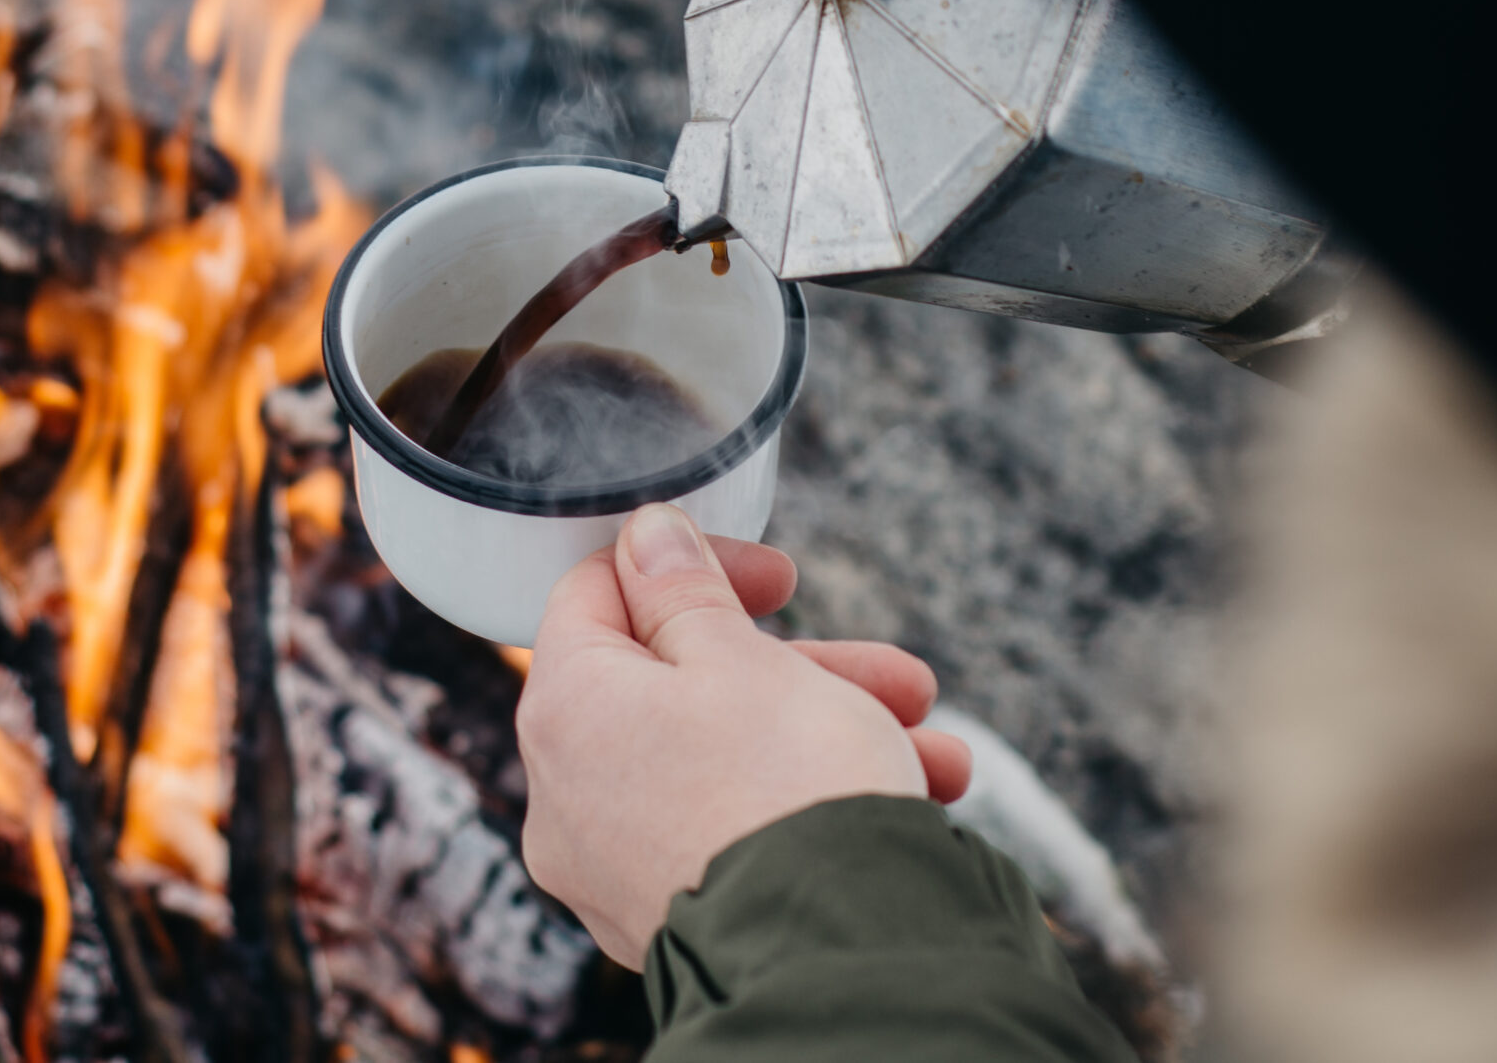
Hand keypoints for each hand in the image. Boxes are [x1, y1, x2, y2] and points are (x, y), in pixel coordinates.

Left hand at [516, 502, 972, 967]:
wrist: (842, 960)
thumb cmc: (789, 792)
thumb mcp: (745, 660)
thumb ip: (687, 591)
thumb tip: (647, 536)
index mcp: (565, 709)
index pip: (597, 595)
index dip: (689, 566)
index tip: (775, 576)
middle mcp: (567, 796)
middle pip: (679, 687)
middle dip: (802, 670)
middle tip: (889, 672)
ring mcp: (613, 869)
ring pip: (724, 763)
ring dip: (831, 737)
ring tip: (931, 746)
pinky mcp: (668, 917)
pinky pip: (734, 832)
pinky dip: (809, 805)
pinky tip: (915, 795)